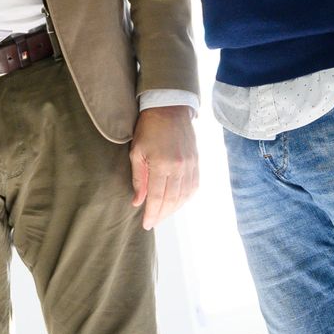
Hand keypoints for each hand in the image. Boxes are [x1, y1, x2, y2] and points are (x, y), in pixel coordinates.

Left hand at [129, 105, 198, 229]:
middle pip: (172, 200)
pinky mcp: (196, 162)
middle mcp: (180, 168)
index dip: (152, 213)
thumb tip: (138, 202)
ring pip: (184, 196)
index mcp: (162, 165)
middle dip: (162, 214)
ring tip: (163, 215)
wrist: (170, 108)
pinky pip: (193, 186)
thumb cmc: (148, 129)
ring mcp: (191, 165)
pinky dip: (185, 198)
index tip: (146, 224)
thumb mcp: (137, 152)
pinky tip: (177, 203)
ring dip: (174, 209)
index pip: (157, 197)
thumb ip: (139, 179)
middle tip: (153, 222)